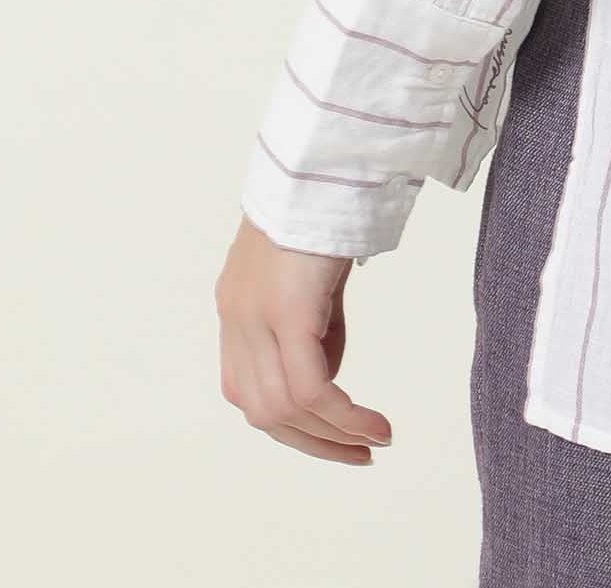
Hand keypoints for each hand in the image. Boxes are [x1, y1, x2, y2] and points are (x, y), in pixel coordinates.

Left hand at [215, 213, 395, 462]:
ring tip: (375, 439)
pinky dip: (342, 415)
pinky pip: (311, 387)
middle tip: (360, 453)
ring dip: (332, 434)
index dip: (290, 423)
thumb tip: (330, 367)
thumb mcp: (315, 272)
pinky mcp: (285, 311)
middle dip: (313, 442)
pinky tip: (372, 423)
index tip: (335, 436)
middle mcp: (235, 317)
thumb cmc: (328, 200)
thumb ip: (313, 319)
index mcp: (237, 306)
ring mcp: (254, 315)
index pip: (250, 389)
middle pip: (262, 411)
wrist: (325, 157)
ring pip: (283, 408)